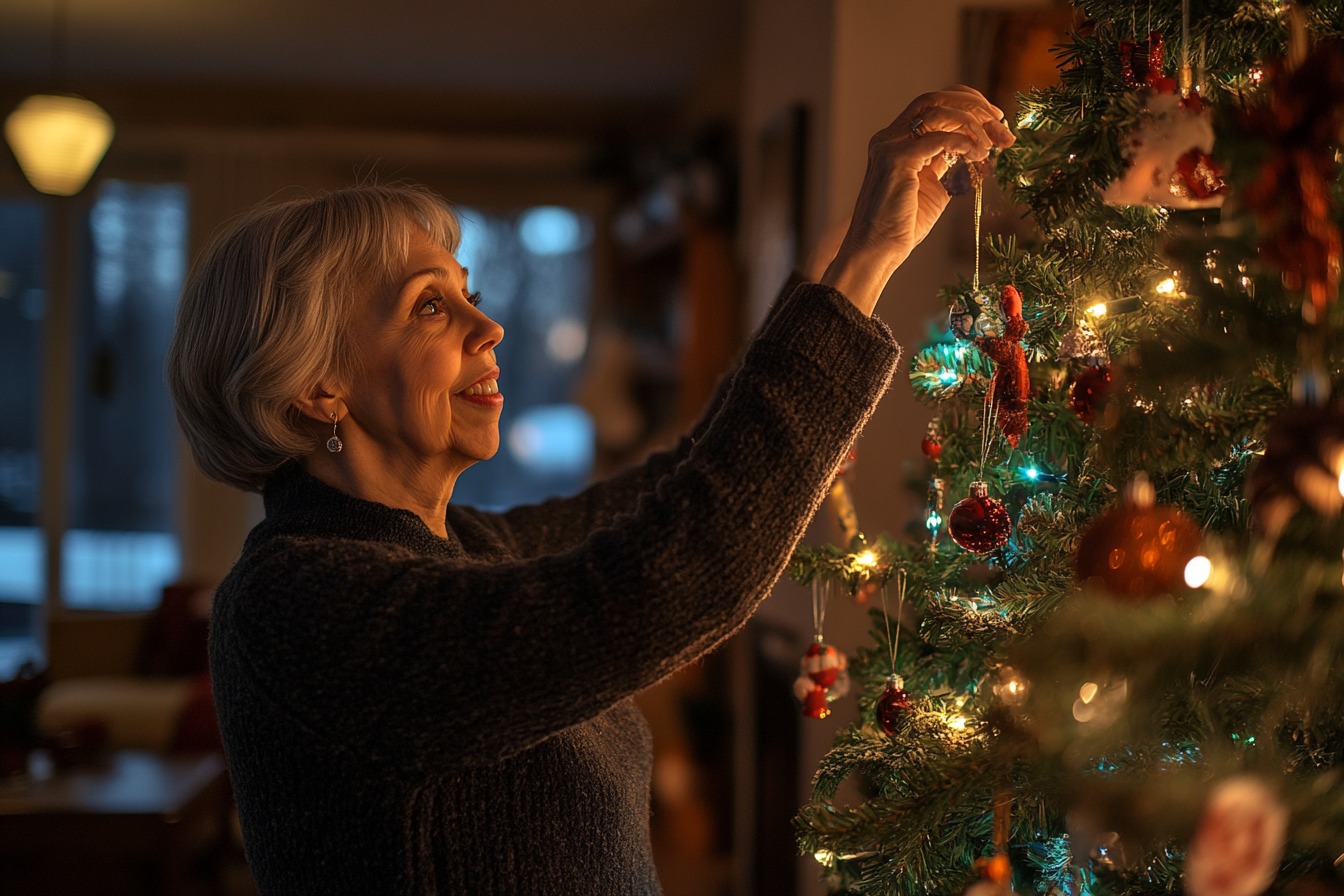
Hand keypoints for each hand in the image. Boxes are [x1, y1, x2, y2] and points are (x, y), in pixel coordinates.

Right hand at [821, 86, 1014, 315]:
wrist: (877, 252)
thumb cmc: (902, 226)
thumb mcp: (933, 187)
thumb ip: (948, 163)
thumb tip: (977, 147)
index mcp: (896, 141)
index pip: (932, 104)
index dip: (966, 103)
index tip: (994, 118)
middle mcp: (889, 137)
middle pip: (935, 98)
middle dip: (974, 106)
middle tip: (1000, 124)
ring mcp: (890, 146)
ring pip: (937, 111)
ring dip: (972, 124)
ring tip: (991, 147)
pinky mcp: (896, 160)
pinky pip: (938, 138)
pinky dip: (963, 143)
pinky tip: (977, 156)